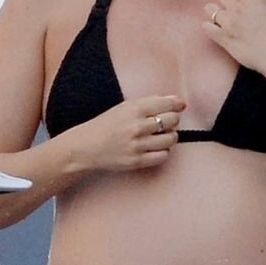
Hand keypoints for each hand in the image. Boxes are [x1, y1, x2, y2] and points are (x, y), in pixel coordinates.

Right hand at [68, 95, 184, 174]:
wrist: (86, 147)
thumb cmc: (106, 125)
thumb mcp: (124, 107)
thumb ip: (149, 103)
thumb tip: (177, 103)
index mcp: (134, 109)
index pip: (167, 104)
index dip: (177, 104)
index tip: (180, 106)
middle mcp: (137, 126)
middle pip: (172, 121)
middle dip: (173, 120)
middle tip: (167, 122)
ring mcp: (137, 145)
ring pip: (171, 139)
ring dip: (170, 137)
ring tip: (161, 136)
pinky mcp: (137, 161)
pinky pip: (163, 156)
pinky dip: (163, 151)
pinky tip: (155, 148)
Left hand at [203, 0, 265, 82]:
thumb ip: (259, 3)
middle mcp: (238, 7)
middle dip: (223, 1)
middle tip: (228, 10)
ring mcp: (229, 22)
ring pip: (210, 8)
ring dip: (214, 14)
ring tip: (220, 21)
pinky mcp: (223, 37)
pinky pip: (206, 27)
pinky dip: (208, 28)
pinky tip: (213, 31)